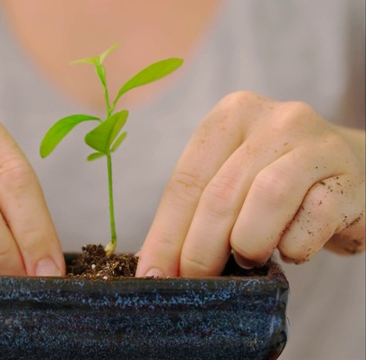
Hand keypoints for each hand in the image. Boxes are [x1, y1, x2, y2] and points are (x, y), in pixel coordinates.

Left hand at [137, 91, 364, 276]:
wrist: (357, 173)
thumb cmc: (280, 182)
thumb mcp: (232, 182)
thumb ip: (194, 213)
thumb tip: (154, 269)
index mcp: (232, 115)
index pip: (187, 180)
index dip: (166, 234)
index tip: (152, 275)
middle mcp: (275, 120)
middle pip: (221, 193)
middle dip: (199, 250)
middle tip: (195, 282)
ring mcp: (317, 144)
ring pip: (266, 198)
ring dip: (248, 243)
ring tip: (246, 260)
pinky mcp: (350, 178)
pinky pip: (312, 221)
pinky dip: (294, 247)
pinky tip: (290, 249)